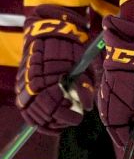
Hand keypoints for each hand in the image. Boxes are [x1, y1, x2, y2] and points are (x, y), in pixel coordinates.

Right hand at [16, 5, 95, 131]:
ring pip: (32, 114)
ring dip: (49, 123)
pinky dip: (37, 119)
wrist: (50, 33)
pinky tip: (49, 124)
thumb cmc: (70, 49)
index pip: (52, 106)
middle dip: (60, 120)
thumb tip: (88, 108)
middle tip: (74, 120)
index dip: (66, 115)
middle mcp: (30, 84)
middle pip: (42, 113)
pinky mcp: (21, 88)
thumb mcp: (82, 66)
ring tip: (63, 124)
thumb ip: (84, 87)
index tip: (79, 117)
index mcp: (46, 78)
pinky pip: (25, 110)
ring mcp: (23, 87)